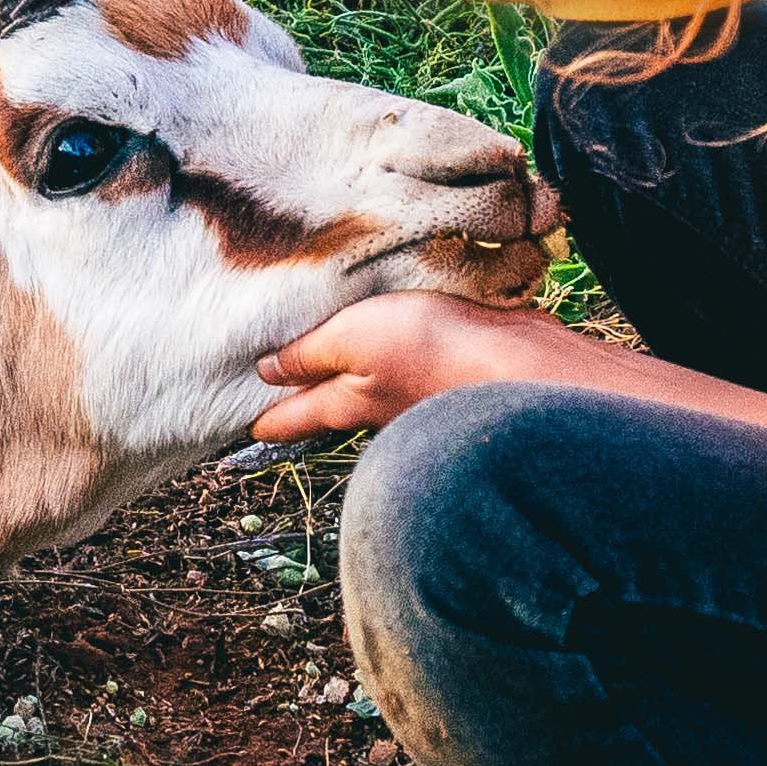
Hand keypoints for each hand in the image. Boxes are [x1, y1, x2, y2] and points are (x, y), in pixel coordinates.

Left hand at [248, 294, 628, 442]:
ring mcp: (420, 395)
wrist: (524, 367)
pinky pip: (412, 368)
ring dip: (354, 375)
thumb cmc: (433, 350)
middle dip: (309, 401)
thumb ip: (310, 353)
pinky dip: (397, 359)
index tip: (243, 427)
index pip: (293, 417)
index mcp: (348, 402)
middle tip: (281, 391)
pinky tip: (402, 343)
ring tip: (334, 354)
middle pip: (334, 408)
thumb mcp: (353, 338)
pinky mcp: (454, 374)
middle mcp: (381, 408)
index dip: (265, 419)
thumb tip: (266, 373)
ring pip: (374, 389)